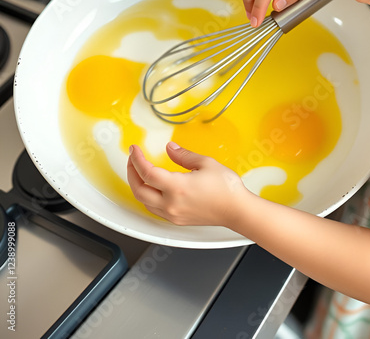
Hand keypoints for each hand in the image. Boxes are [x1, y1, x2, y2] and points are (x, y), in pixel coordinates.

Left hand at [127, 142, 248, 225]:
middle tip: (133, 159)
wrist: (237, 210)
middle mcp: (171, 203)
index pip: (147, 173)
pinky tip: (152, 188)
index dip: (137, 159)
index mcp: (177, 187)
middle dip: (131, 172)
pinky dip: (147, 196)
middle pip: (139, 190)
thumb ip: (183, 155)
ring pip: (144, 202)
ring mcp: (172, 214)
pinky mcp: (177, 220)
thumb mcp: (206, 163)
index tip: (134, 150)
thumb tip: (170, 148)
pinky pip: (153, 209)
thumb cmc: (227, 189)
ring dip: (138, 185)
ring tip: (140, 172)